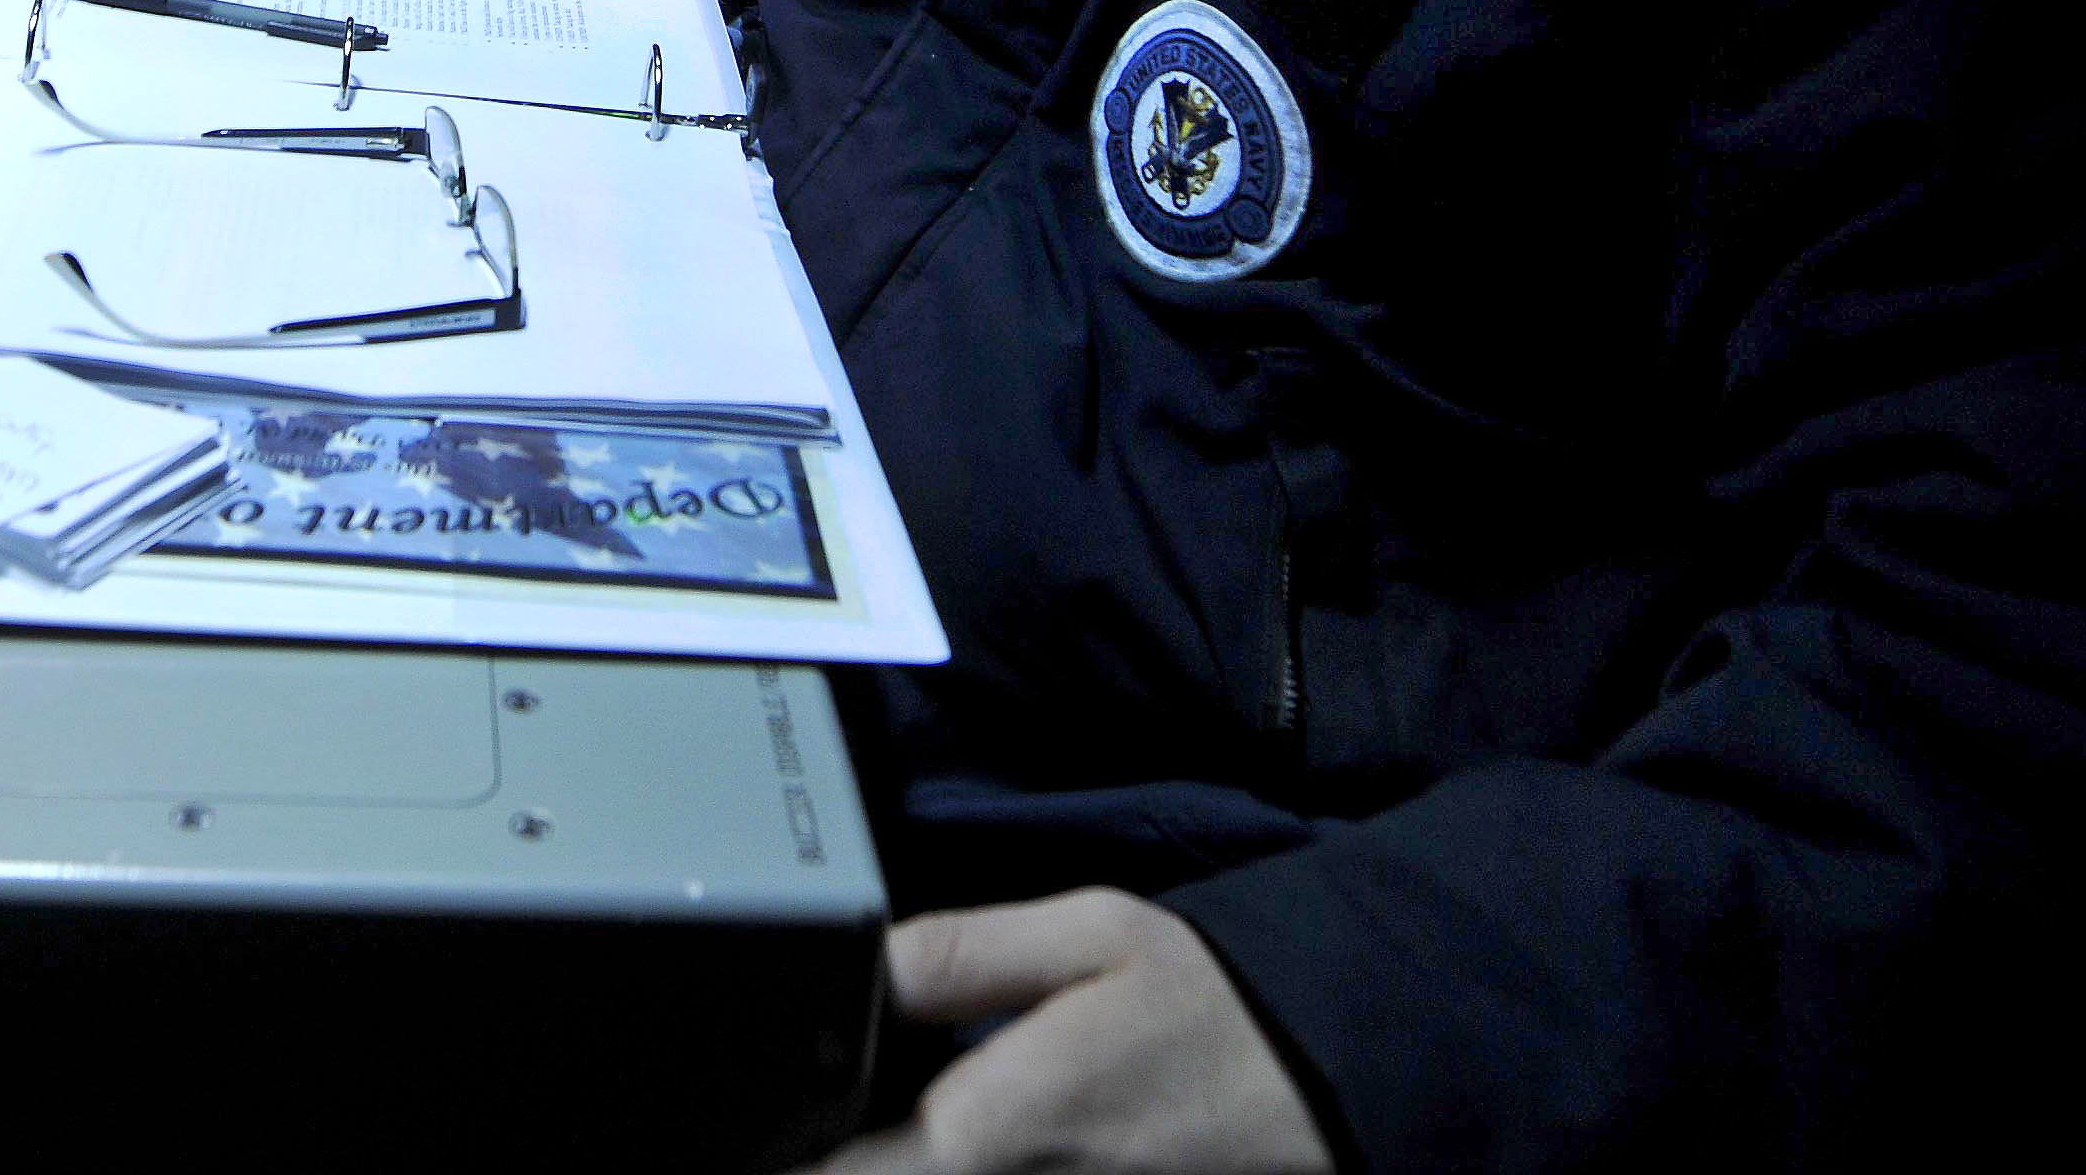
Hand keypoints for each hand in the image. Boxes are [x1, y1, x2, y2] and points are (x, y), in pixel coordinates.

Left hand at [812, 890, 1335, 1174]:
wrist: (1339, 1093)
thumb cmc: (1213, 1010)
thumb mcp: (1089, 935)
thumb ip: (956, 954)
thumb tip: (850, 970)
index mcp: (980, 1140)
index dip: (777, 1158)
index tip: (746, 1118)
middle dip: (825, 1157)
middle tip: (802, 1112)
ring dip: (884, 1161)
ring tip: (867, 1121)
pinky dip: (941, 1168)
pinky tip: (939, 1135)